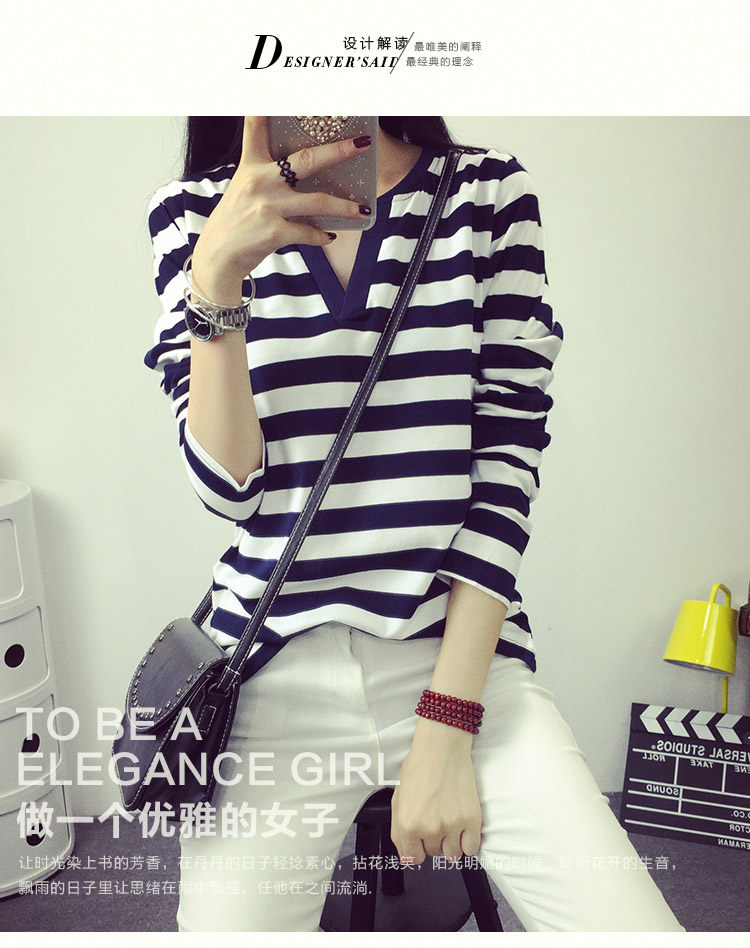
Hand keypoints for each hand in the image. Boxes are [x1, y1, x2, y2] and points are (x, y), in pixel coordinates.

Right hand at [191, 116, 371, 300]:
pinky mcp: (274, 232)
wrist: (217, 256)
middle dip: (339, 151)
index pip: (256, 126)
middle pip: (307, 160)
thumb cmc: (234, 221)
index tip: (284, 86)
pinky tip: (329, 235)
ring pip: (318, 201)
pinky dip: (321, 235)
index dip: (269, 105)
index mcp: (251, 165)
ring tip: (364, 211)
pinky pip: (309, 231)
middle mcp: (260, 181)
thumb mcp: (243, 188)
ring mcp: (268, 206)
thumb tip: (299, 170)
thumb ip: (266, 174)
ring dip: (345, 207)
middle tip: (362, 144)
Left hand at [390, 721, 481, 864]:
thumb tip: (405, 858)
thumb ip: (398, 832)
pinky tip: (462, 826)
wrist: (442, 747)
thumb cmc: (419, 766)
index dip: (417, 846)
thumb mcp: (398, 798)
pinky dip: (467, 842)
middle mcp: (429, 829)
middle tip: (435, 816)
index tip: (421, 837)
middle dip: (433, 839)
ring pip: (452, 854)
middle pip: (433, 853)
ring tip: (449, 819)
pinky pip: (471, 849)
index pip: (413, 858)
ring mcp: (452, 826)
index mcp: (408, 824)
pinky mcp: (472, 820)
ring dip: (451, 842)